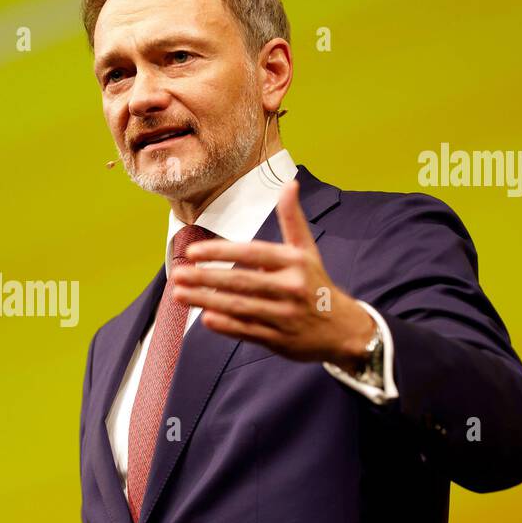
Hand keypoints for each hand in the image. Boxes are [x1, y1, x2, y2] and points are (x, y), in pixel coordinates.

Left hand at [170, 178, 374, 366]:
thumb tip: (290, 183)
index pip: (251, 253)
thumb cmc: (316, 284)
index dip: (220, 252)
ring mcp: (284, 315)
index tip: (192, 252)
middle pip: (240, 282)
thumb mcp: (307, 250)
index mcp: (294, 262)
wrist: (345, 329)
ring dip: (206, 301)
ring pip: (239, 307)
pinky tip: (205, 319)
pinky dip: (226, 326)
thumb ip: (292, 219)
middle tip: (176, 274)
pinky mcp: (279, 339)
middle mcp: (290, 288)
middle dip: (204, 278)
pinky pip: (248, 331)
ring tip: (179, 295)